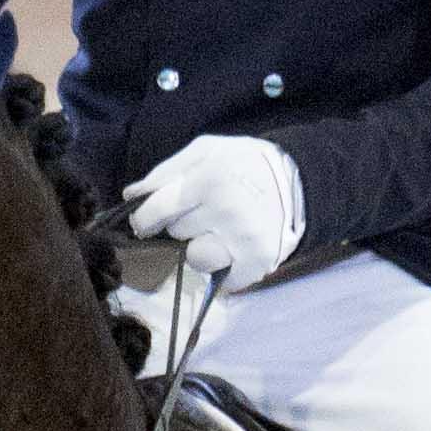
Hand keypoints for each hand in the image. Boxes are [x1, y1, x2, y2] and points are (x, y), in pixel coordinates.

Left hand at [126, 136, 304, 292]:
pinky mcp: (258, 262)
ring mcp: (243, 239)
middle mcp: (226, 211)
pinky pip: (224, 280)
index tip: (144, 223)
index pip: (157, 209)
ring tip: (219, 234)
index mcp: (209, 179)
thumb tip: (131, 195)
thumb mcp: (206, 150)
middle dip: (182, 224)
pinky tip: (234, 250)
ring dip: (201, 249)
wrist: (298, 180)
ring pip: (196, 259)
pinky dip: (226, 269)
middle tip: (203, 212)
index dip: (144, 219)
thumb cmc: (244, 163)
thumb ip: (166, 171)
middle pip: (176, 233)